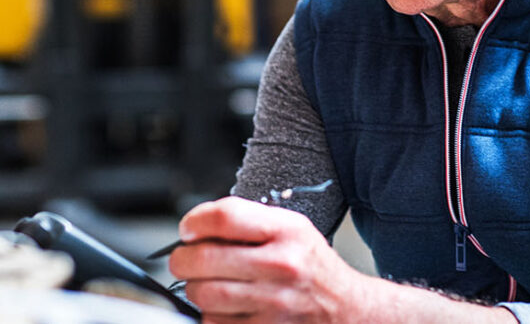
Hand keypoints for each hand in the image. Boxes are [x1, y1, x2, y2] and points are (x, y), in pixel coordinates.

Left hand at [169, 196, 365, 322]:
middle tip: (184, 260)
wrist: (346, 310)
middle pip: (205, 258)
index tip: (188, 230)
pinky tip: (224, 307)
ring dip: (195, 290)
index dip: (195, 222)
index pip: (225, 217)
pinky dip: (210, 315)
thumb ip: (247, 221)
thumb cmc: (311, 267)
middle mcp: (282, 266)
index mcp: (288, 232)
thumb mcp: (292, 229)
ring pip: (204, 295)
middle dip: (183, 259)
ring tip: (206, 284)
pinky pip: (214, 323)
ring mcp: (275, 303)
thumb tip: (195, 229)